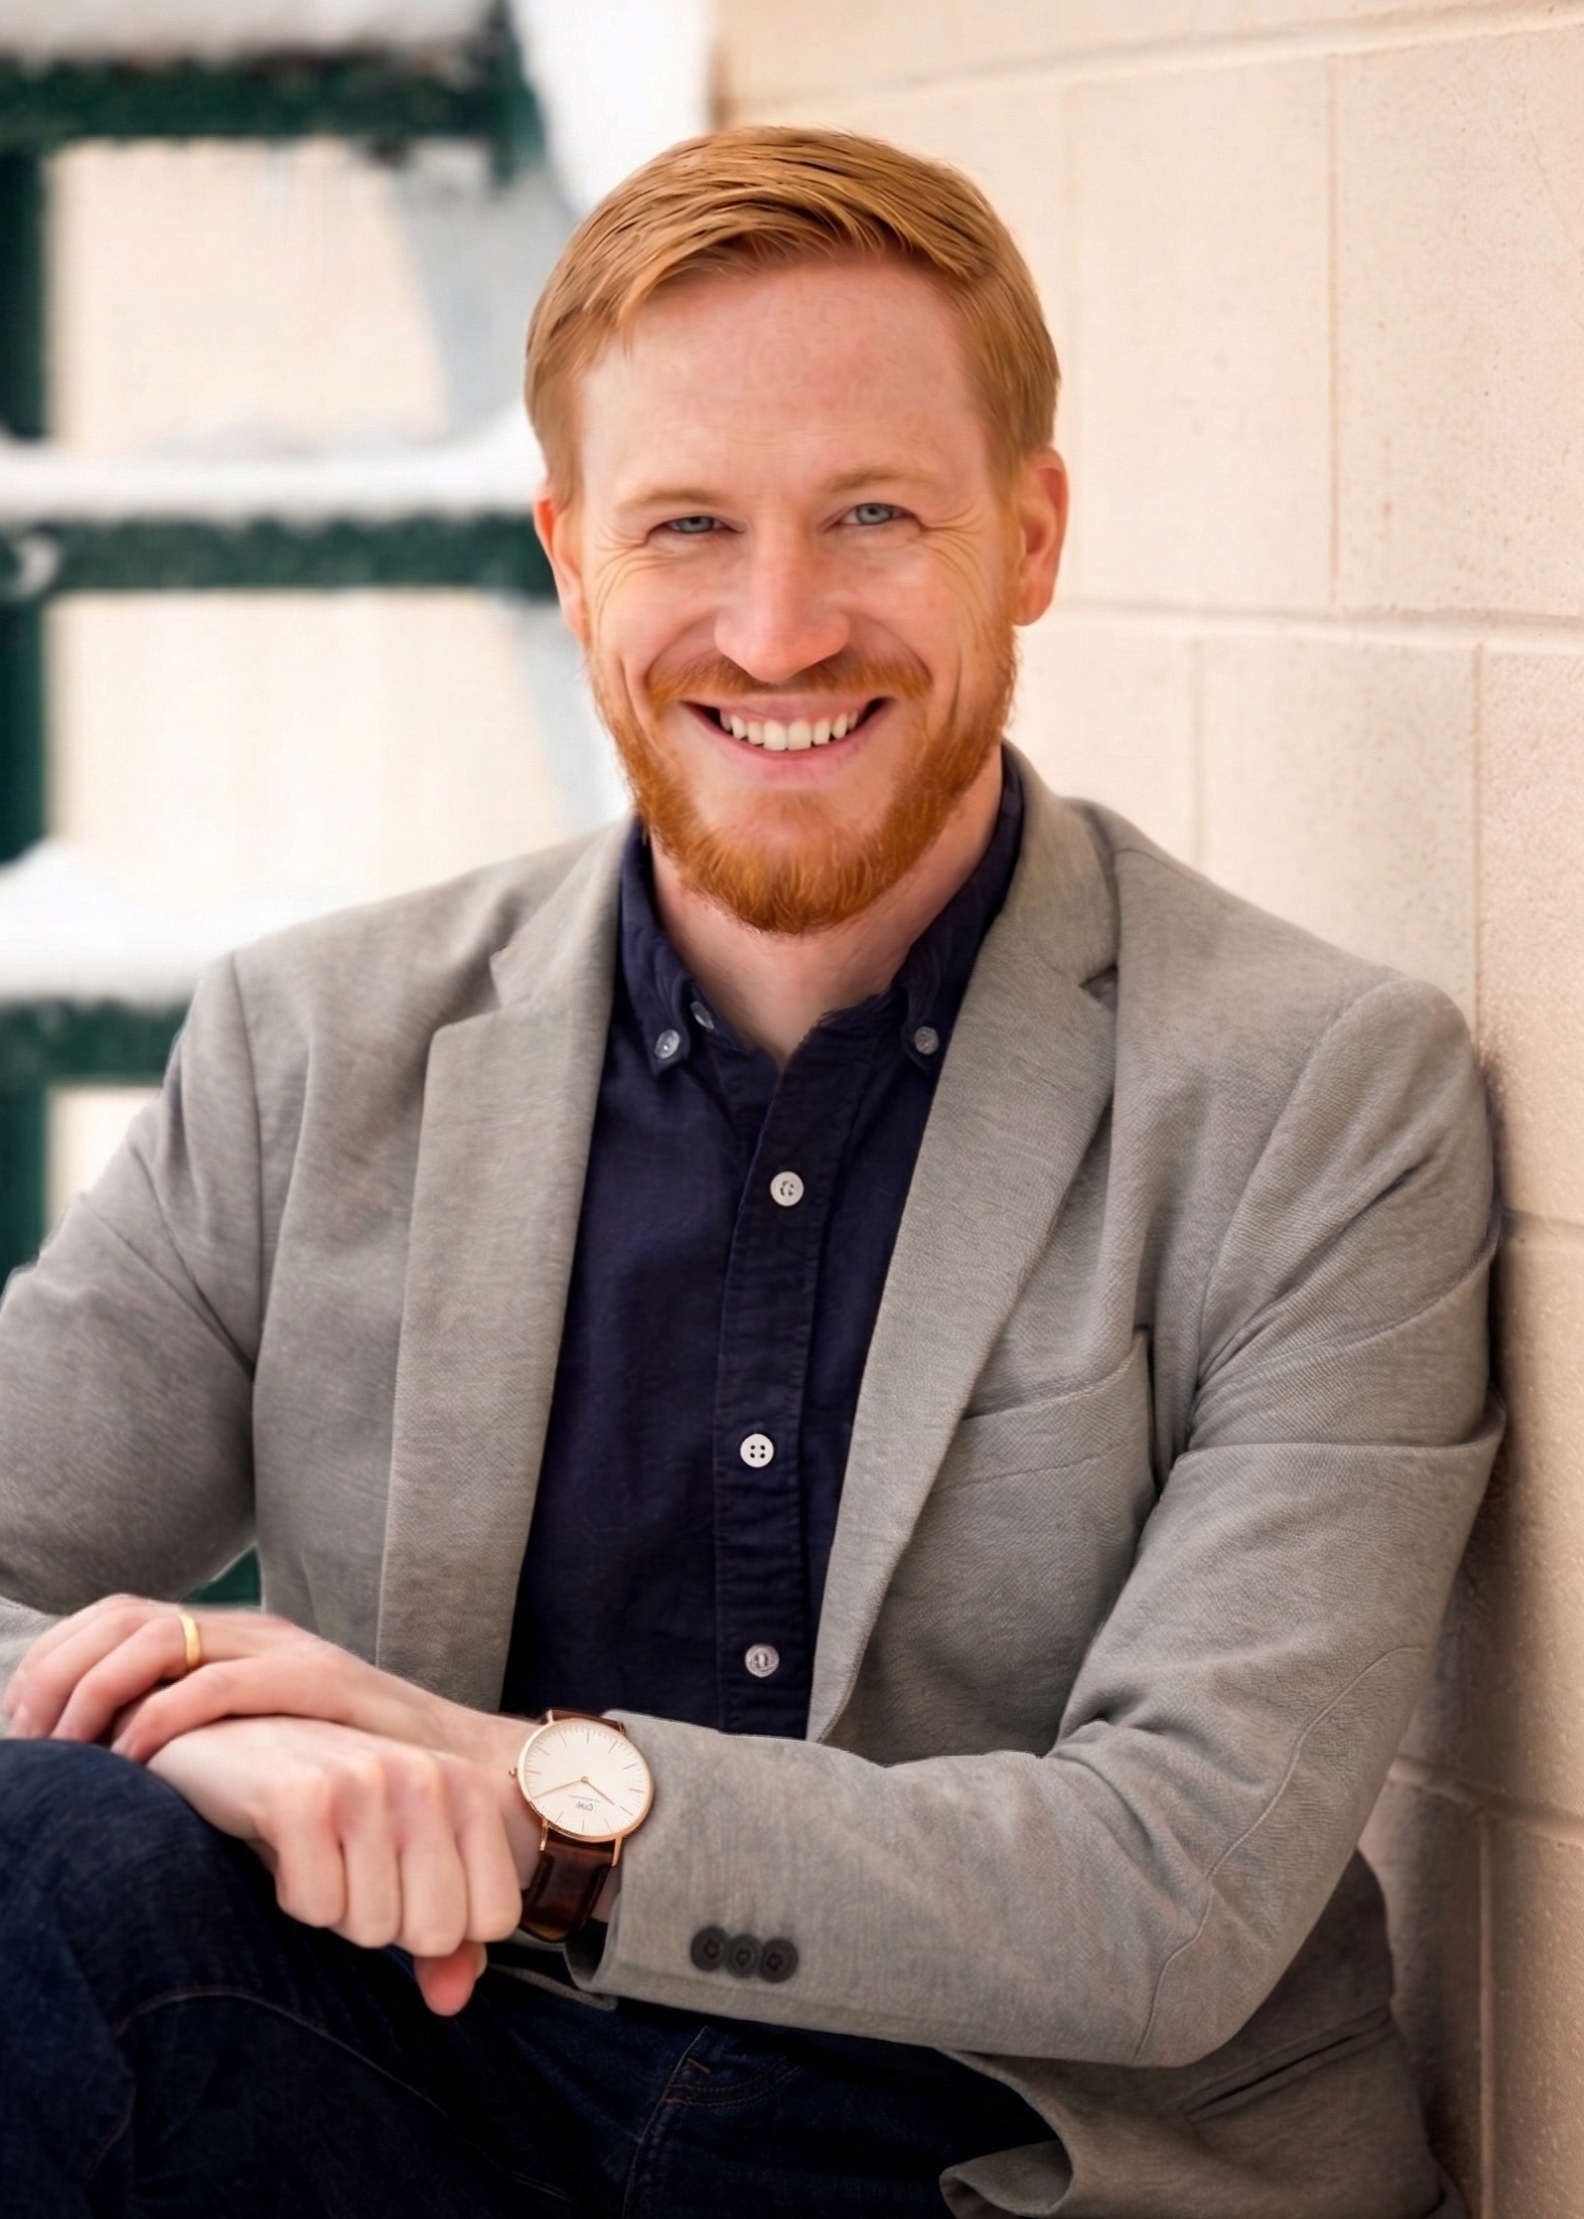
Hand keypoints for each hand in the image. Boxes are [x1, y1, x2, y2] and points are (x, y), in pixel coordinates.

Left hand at [4, 1595, 484, 1767]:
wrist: (459, 1778)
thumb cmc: (347, 1780)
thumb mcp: (250, 1753)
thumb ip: (190, 1747)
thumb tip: (99, 1775)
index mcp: (228, 1638)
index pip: (113, 1617)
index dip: (55, 1665)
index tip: (26, 1734)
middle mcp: (249, 1629)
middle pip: (119, 1619)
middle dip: (58, 1678)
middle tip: (32, 1748)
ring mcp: (283, 1649)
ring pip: (155, 1639)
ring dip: (94, 1694)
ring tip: (69, 1755)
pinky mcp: (317, 1680)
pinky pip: (215, 1684)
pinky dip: (160, 1717)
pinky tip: (132, 1761)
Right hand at [147, 1715, 525, 2014]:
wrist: (227, 1743)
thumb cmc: (325, 1809)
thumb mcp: (394, 1861)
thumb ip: (443, 1936)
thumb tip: (452, 2002)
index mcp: (466, 1787)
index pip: (496, 1919)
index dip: (439, 1928)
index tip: (399, 1885)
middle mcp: (427, 1775)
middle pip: (437, 1932)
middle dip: (384, 1923)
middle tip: (348, 1870)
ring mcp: (366, 1780)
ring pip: (373, 1927)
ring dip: (334, 1909)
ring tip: (315, 1852)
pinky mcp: (302, 1796)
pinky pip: (317, 1909)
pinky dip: (292, 1897)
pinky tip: (282, 1846)